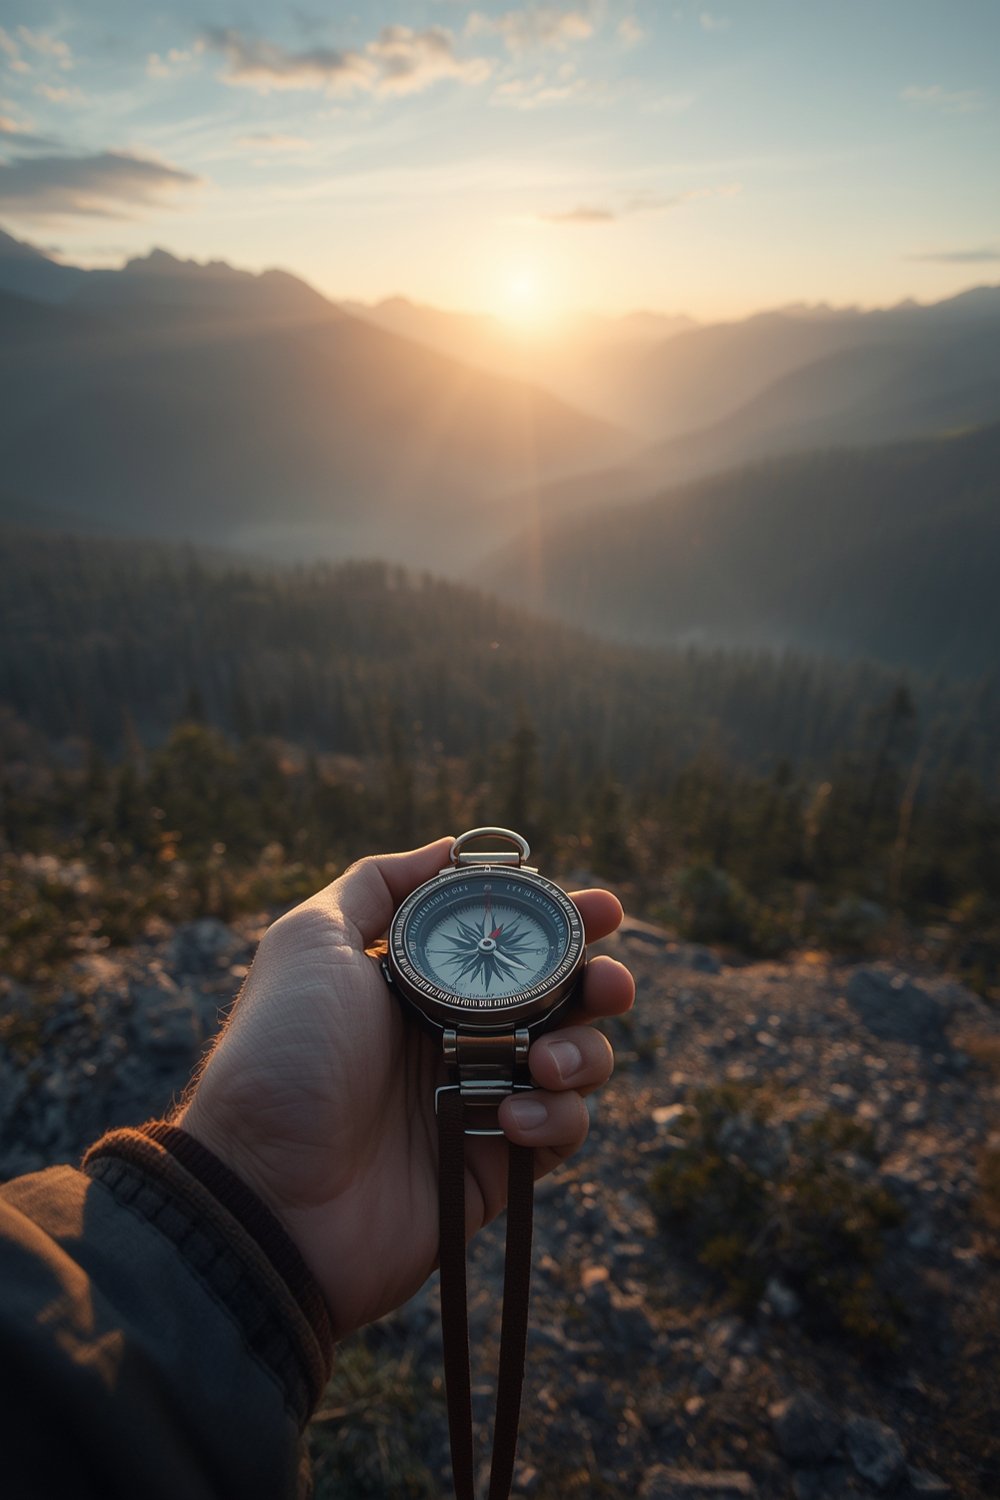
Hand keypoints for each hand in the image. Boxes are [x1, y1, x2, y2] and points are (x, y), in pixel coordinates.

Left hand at [177, 838, 633, 1340]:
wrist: (262, 1189)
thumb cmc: (280, 1056)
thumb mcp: (310, 940)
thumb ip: (377, 885)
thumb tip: (450, 847)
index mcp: (421, 984)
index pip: (512, 944)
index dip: (563, 923)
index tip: (602, 909)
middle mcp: (457, 1037)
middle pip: (561, 1000)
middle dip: (600, 983)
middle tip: (608, 982)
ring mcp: (480, 1102)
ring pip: (575, 1063)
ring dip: (583, 1051)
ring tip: (543, 1059)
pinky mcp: (495, 1167)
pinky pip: (560, 1132)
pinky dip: (555, 1116)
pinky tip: (512, 1117)